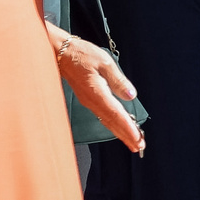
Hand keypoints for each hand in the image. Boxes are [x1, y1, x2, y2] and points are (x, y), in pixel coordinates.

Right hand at [48, 21, 141, 153]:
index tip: (137, 138)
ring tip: (133, 142)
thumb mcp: (105, 62)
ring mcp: (89, 101)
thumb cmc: (81, 55)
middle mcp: (92, 101)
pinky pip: (102, 115)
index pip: (116, 114)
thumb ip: (118, 81)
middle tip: (139, 147)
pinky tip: (119, 127)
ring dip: (120, 132)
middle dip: (126, 136)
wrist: (60, 53)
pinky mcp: (88, 99)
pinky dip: (113, 124)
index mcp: (97, 93)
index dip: (127, 128)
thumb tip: (130, 95)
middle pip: (112, 123)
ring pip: (107, 121)